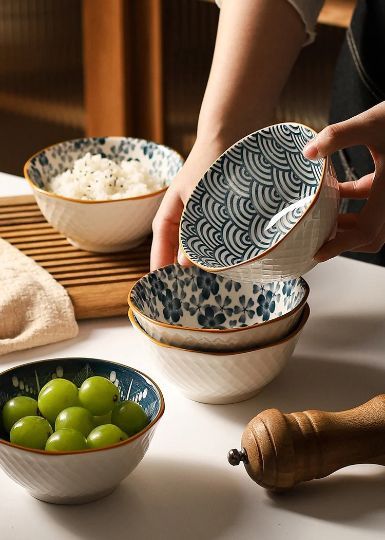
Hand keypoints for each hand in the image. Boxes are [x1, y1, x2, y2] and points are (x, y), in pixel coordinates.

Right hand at [150, 139, 225, 270]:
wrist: (234, 130)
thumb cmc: (212, 160)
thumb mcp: (200, 198)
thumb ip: (193, 230)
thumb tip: (185, 263)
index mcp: (172, 206)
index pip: (161, 239)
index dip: (159, 260)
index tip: (157, 282)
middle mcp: (186, 210)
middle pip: (177, 243)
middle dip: (177, 266)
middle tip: (180, 290)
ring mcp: (203, 209)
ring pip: (197, 240)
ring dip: (198, 258)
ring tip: (202, 281)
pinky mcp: (221, 208)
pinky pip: (214, 233)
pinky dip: (216, 246)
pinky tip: (225, 258)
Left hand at [303, 101, 384, 260]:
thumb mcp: (372, 124)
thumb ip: (339, 136)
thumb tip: (308, 152)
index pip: (365, 232)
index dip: (341, 245)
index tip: (318, 254)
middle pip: (369, 235)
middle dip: (342, 240)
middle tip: (315, 239)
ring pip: (372, 223)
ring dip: (348, 224)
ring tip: (320, 218)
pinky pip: (373, 205)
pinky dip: (354, 205)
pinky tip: (334, 192)